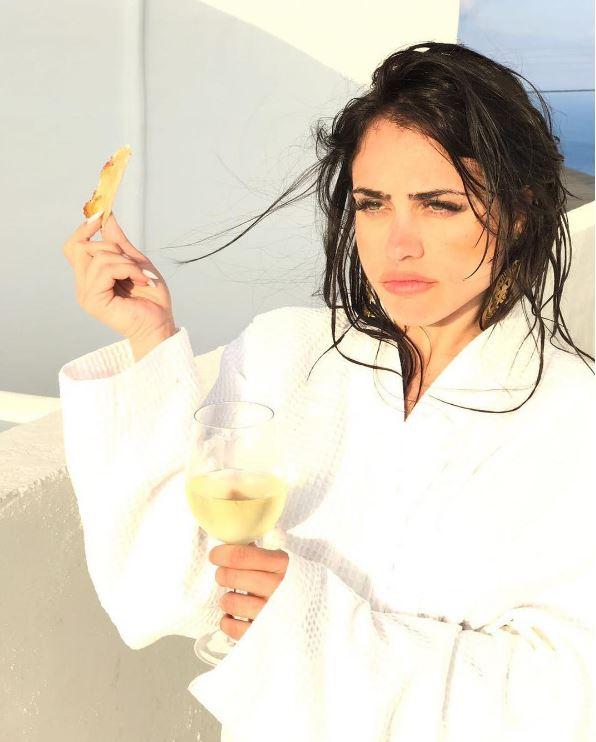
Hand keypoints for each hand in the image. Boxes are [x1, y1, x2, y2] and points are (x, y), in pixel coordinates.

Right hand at [62, 212, 174, 339]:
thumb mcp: (135, 260)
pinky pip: (105, 269)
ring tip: (142, 275)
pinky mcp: (93, 300)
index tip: (99, 216)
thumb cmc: (151, 297)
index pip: (73, 247)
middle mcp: (84, 285)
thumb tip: (106, 214)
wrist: (161, 322)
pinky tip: (141, 280)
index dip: (83, 229)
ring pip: (98, 257)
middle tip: (134, 263)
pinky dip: (127, 269)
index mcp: (90, 276)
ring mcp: (86, 294)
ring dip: (126, 261)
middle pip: (81, 246)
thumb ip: (117, 240)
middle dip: (112, 246)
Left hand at [209, 542, 288, 640]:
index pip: (242, 555)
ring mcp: (271, 613)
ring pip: (229, 601)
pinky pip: (231, 626)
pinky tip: (234, 615)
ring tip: (235, 597)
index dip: (222, 553)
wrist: (318, 614)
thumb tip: (233, 541)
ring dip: (226, 598)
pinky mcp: (264, 634)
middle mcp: (277, 588)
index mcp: (282, 564)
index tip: (215, 555)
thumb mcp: (282, 563)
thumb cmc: (292, 583)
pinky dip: (227, 621)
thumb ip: (259, 553)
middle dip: (222, 574)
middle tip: (225, 575)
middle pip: (231, 576)